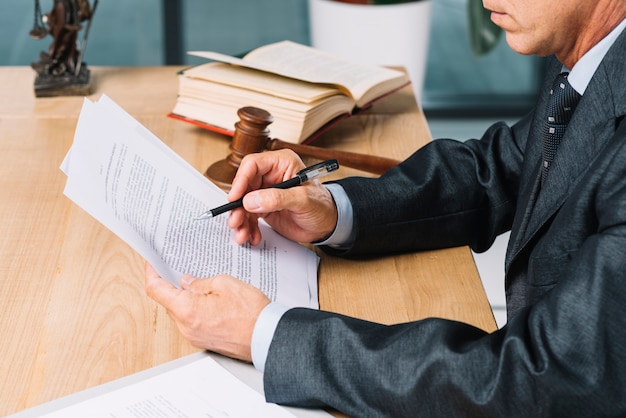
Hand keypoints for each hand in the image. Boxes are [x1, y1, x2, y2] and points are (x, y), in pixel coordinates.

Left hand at [144, 262, 269, 361]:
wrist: (267, 337)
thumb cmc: (251, 314)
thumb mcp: (225, 283)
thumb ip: (201, 282)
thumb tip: (189, 282)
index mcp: (186, 310)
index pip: (156, 289)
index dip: (152, 273)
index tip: (152, 264)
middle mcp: (186, 327)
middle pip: (169, 302)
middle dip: (174, 285)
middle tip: (184, 270)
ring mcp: (195, 337)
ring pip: (182, 313)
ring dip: (188, 299)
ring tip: (206, 287)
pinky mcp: (205, 342)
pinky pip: (193, 322)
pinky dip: (197, 310)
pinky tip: (212, 302)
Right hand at [227, 150, 337, 244]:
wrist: (328, 225)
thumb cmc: (322, 206)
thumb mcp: (303, 200)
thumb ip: (278, 198)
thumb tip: (251, 200)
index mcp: (281, 163)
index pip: (253, 165)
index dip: (241, 180)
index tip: (235, 198)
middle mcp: (271, 175)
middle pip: (244, 186)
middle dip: (238, 206)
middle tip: (236, 221)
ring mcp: (266, 192)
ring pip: (243, 203)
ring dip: (241, 220)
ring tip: (243, 234)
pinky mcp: (264, 207)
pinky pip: (249, 216)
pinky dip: (248, 227)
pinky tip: (252, 236)